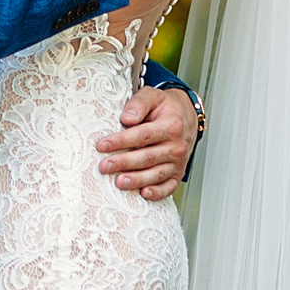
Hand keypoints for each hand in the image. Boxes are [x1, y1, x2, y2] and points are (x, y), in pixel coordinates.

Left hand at [99, 85, 196, 200]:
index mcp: (171, 126)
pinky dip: (157, 193)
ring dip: (137, 180)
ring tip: (119, 182)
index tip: (102, 145)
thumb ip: (139, 103)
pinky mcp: (177, 174)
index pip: (143, 135)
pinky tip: (143, 194)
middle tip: (104, 166)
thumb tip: (126, 118)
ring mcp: (178, 162)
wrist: (188, 117)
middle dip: (124, 163)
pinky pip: (169, 187)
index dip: (121, 141)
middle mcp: (177, 146)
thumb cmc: (166, 108)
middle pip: (147, 157)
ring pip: (156, 174)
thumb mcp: (153, 96)